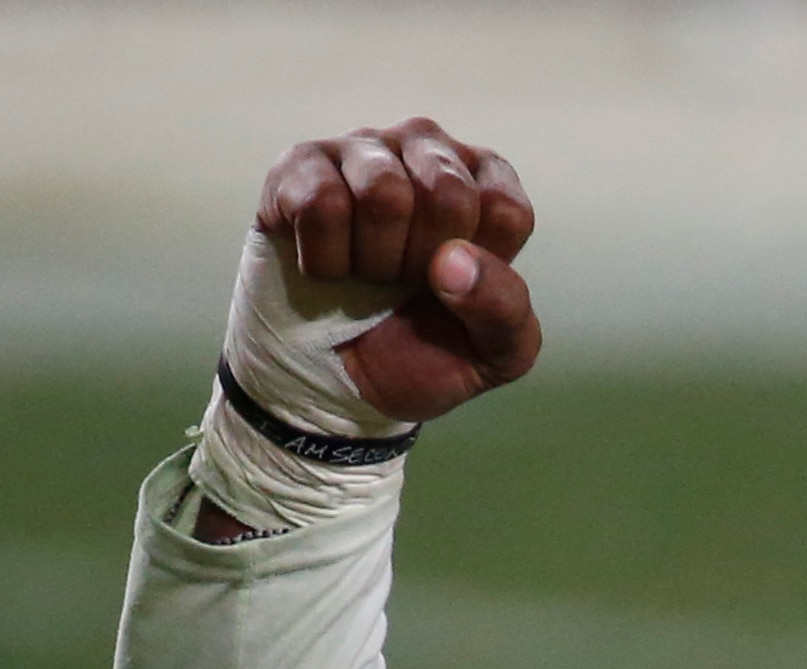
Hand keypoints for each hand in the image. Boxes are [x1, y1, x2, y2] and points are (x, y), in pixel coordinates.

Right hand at [256, 116, 540, 423]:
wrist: (340, 381)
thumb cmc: (427, 352)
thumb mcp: (494, 352)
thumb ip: (504, 308)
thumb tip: (452, 261)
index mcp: (487, 184)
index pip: (506, 213)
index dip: (479, 272)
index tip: (455, 291)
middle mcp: (427, 149)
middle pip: (448, 194)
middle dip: (423, 264)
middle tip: (404, 283)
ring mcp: (362, 150)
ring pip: (383, 192)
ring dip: (373, 261)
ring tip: (367, 274)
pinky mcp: (299, 165)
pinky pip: (320, 203)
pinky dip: (324, 261)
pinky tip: (328, 269)